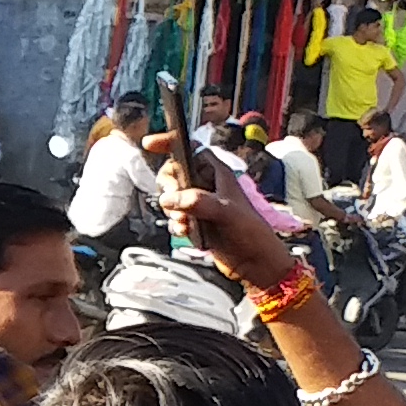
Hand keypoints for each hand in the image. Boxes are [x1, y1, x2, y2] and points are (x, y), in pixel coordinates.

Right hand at [161, 141, 300, 295]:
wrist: (254, 263)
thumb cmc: (250, 233)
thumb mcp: (225, 212)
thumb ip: (196, 201)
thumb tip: (168, 199)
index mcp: (217, 173)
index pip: (190, 149)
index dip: (170, 143)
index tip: (150, 145)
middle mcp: (207, 185)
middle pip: (174, 173)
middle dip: (169, 188)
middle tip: (174, 202)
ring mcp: (201, 204)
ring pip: (172, 197)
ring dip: (172, 211)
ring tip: (185, 223)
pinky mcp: (196, 221)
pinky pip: (175, 216)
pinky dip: (176, 224)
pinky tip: (186, 232)